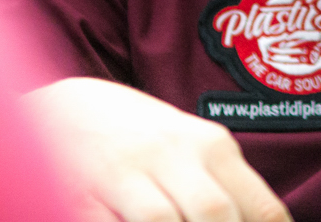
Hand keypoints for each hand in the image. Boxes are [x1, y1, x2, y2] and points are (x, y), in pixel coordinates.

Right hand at [24, 77, 290, 221]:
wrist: (62, 109)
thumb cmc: (139, 138)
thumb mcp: (190, 149)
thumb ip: (224, 186)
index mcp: (209, 144)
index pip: (257, 206)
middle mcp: (169, 154)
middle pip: (214, 214)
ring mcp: (121, 173)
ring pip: (162, 221)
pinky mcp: (78, 194)